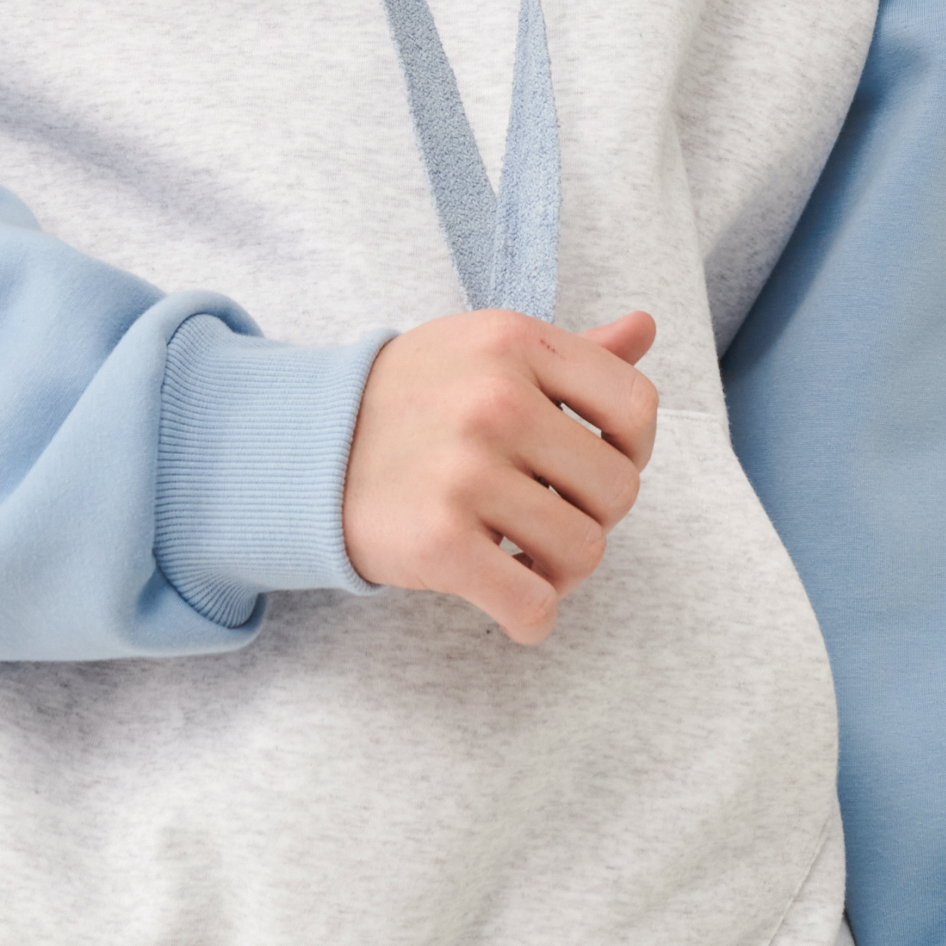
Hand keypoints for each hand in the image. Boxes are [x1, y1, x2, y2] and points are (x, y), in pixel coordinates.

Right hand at [341, 310, 657, 643]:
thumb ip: (572, 351)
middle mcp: (495, 398)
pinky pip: (534, 605)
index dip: (632, 450)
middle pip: (618, 489)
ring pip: (585, 551)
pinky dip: (531, 617)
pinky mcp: (438, 539)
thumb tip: (644, 328)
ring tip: (522, 555)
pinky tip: (507, 598)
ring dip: (561, 570)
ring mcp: (465, 470)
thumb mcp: (484, 353)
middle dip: (591, 516)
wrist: (301, 449)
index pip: (636, 407)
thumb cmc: (411, 402)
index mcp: (514, 343)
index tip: (592, 467)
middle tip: (544, 515)